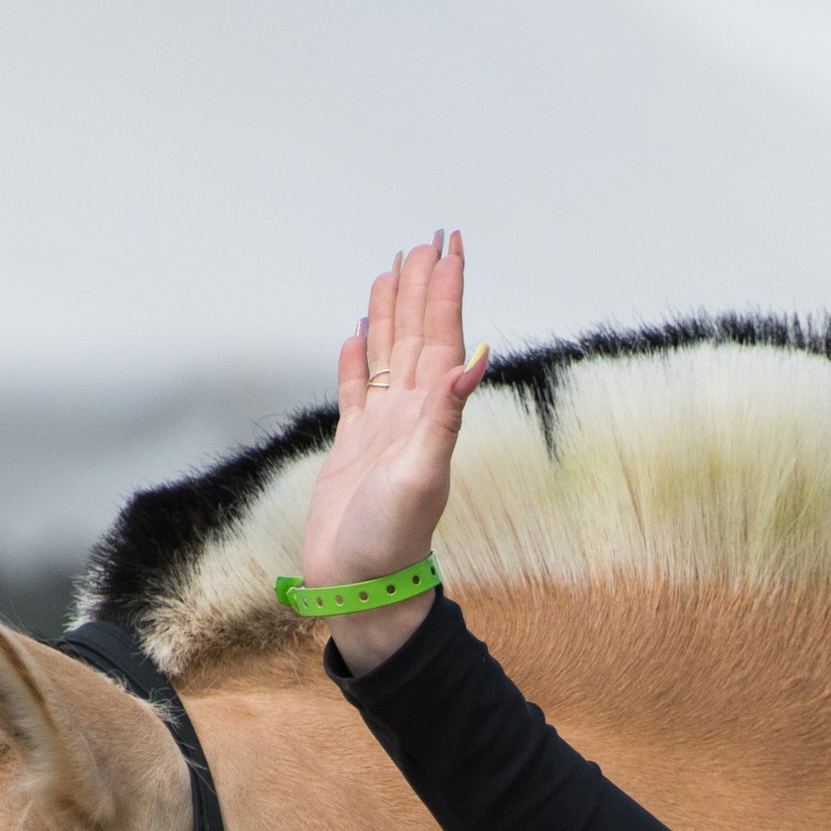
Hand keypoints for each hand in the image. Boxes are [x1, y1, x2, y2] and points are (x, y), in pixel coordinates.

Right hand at [301, 233, 490, 668]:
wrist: (363, 590)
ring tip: (392, 272)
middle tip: (426, 241)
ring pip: (388, 354)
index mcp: (428, 414)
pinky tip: (357, 334)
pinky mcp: (353, 449)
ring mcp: (381, 430)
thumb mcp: (422, 477)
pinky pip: (355, 390)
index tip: (451, 245)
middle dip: (422, 287)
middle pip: (416, 335)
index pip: (442, 336)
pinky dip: (356, 360)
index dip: (447, 290)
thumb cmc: (390, 544)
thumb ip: (447, 417)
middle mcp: (410, 415)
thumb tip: (477, 360)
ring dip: (391, 313)